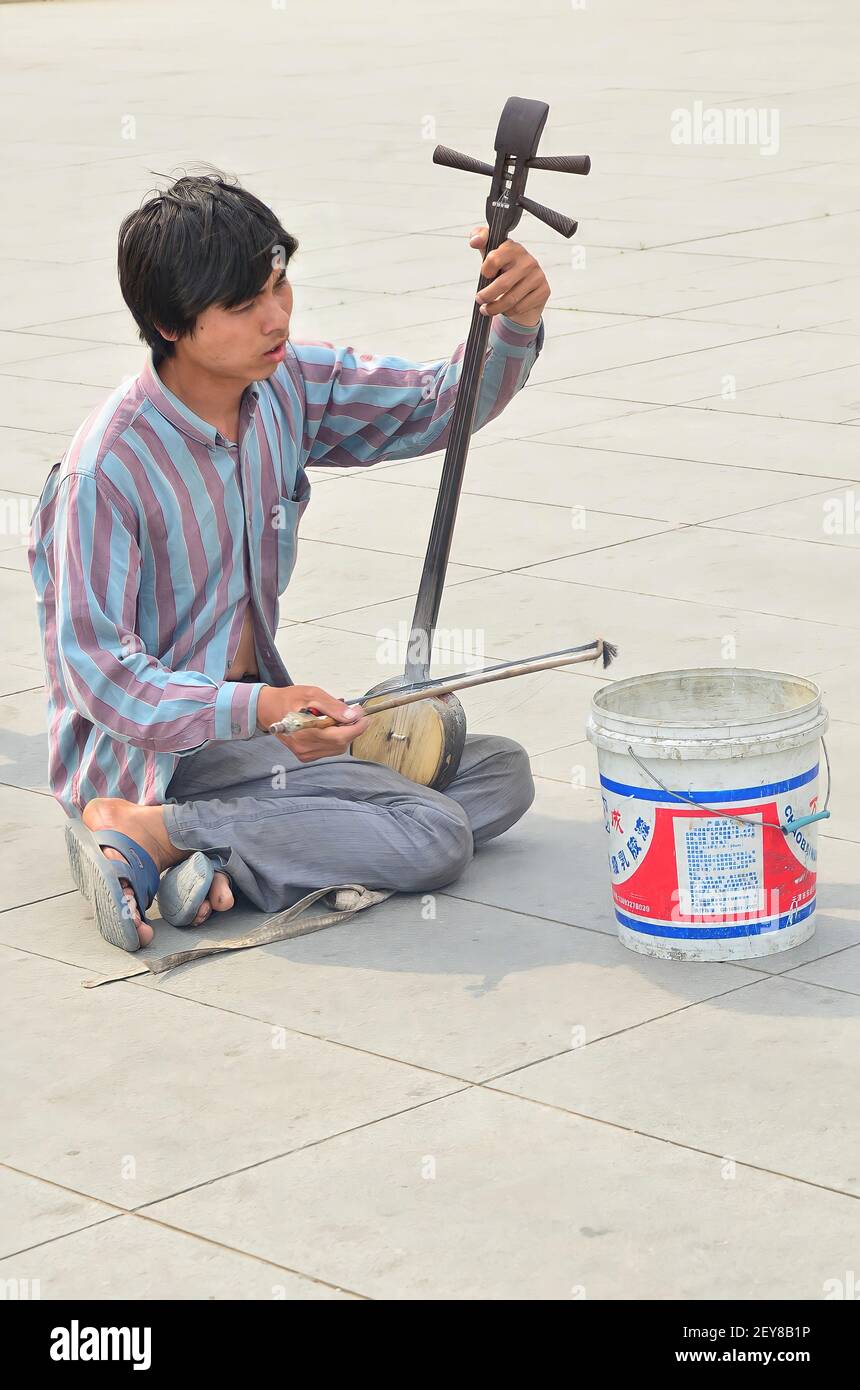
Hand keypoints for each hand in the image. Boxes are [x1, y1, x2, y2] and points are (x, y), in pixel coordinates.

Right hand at [256, 684, 371, 761]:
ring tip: (339, 718)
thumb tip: (352, 715)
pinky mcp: (305, 756)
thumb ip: (333, 706)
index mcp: (306, 731)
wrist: (269, 709)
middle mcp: (305, 747)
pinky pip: (329, 750)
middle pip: (341, 743)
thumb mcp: (312, 694)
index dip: (357, 727)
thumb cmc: (289, 699)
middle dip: (352, 729)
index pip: (341, 736)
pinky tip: (329, 727)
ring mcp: (305, 753)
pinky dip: (335, 739)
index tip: (364, 716)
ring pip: (337, 748)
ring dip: (344, 734)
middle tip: (353, 713)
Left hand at [469, 225, 549, 326]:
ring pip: (510, 300)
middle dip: (486, 296)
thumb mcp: (490, 252)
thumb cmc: (503, 268)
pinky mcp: (543, 290)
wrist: (525, 285)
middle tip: (479, 300)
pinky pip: (520, 307)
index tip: (485, 275)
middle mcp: (528, 261)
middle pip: (502, 284)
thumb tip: (475, 241)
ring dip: (494, 308)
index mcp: (514, 248)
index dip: (485, 271)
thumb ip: (479, 239)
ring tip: (486, 309)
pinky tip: (504, 309)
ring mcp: (537, 276)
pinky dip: (508, 312)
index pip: (494, 259)